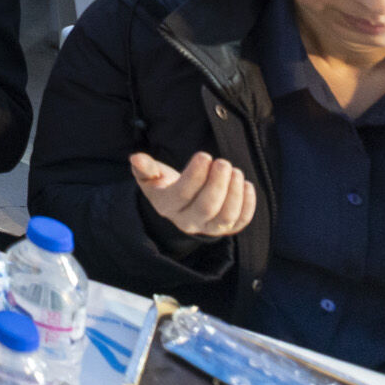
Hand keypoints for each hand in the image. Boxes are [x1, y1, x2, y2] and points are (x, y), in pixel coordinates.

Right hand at [130, 150, 258, 238]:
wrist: (180, 207)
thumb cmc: (165, 185)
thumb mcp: (151, 176)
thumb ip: (145, 168)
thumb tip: (135, 158)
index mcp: (167, 207)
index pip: (183, 194)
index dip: (196, 175)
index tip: (205, 155)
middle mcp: (188, 222)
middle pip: (207, 207)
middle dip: (218, 183)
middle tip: (223, 162)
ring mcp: (209, 228)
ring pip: (226, 216)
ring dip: (235, 193)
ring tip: (235, 171)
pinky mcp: (227, 229)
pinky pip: (241, 222)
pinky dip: (248, 204)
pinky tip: (246, 184)